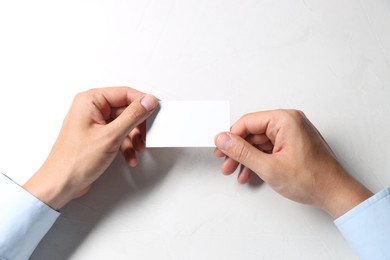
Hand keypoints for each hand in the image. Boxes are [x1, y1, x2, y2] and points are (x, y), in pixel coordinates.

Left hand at [23, 87, 157, 209]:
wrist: (61, 184)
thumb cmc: (74, 161)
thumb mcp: (111, 136)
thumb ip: (133, 116)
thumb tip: (148, 102)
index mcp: (90, 100)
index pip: (125, 93)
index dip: (142, 102)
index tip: (155, 110)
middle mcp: (92, 109)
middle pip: (126, 110)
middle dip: (138, 126)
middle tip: (144, 137)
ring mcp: (95, 123)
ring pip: (125, 124)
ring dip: (133, 138)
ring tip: (137, 149)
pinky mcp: (98, 136)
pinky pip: (119, 135)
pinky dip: (126, 145)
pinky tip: (129, 156)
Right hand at [214, 109, 372, 217]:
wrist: (335, 194)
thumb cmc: (312, 179)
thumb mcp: (269, 167)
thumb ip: (242, 152)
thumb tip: (223, 139)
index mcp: (285, 120)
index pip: (248, 122)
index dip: (231, 137)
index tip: (221, 150)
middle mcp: (289, 122)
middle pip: (253, 132)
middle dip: (238, 151)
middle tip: (226, 163)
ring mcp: (292, 133)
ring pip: (259, 142)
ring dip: (247, 158)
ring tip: (236, 172)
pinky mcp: (293, 144)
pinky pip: (269, 148)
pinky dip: (259, 160)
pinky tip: (250, 173)